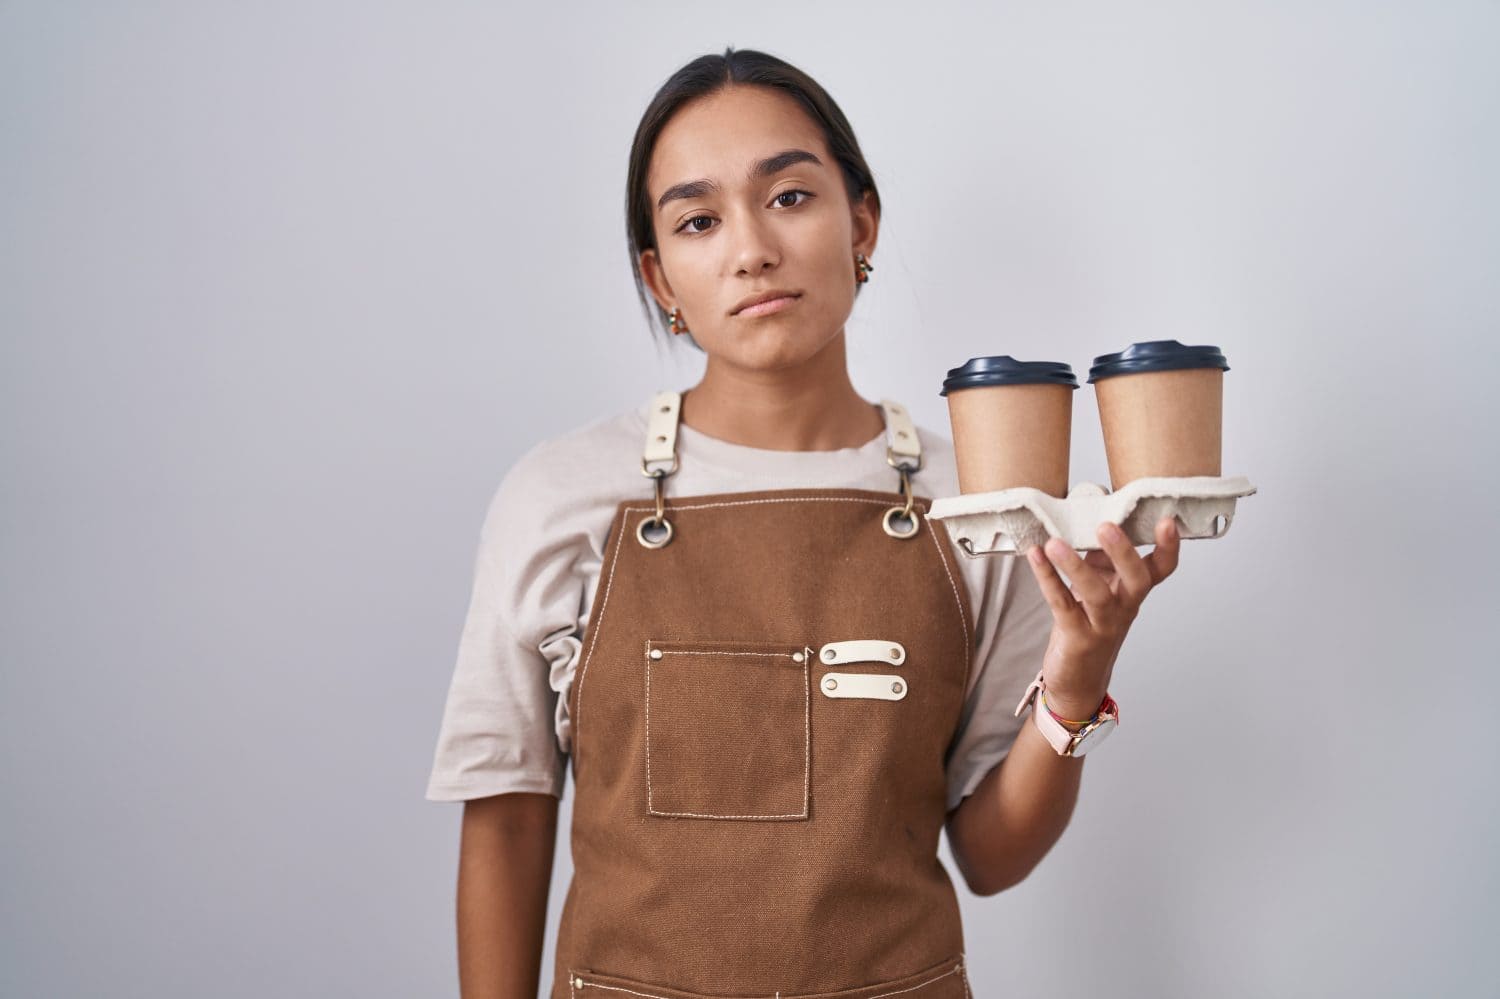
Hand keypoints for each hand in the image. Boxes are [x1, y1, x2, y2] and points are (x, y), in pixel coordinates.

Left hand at [1023, 516, 1180, 720]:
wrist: (1078, 679)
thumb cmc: (1089, 623)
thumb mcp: (1100, 585)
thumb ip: (1099, 555)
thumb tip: (1090, 510)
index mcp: (1133, 592)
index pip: (1161, 569)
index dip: (1169, 548)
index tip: (1167, 521)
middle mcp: (1125, 608)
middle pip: (1137, 581)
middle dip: (1124, 553)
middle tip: (1107, 526)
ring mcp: (1102, 624)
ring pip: (1097, 595)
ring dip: (1075, 566)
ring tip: (1055, 543)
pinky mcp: (1076, 636)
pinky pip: (1061, 604)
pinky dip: (1047, 578)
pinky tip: (1035, 556)